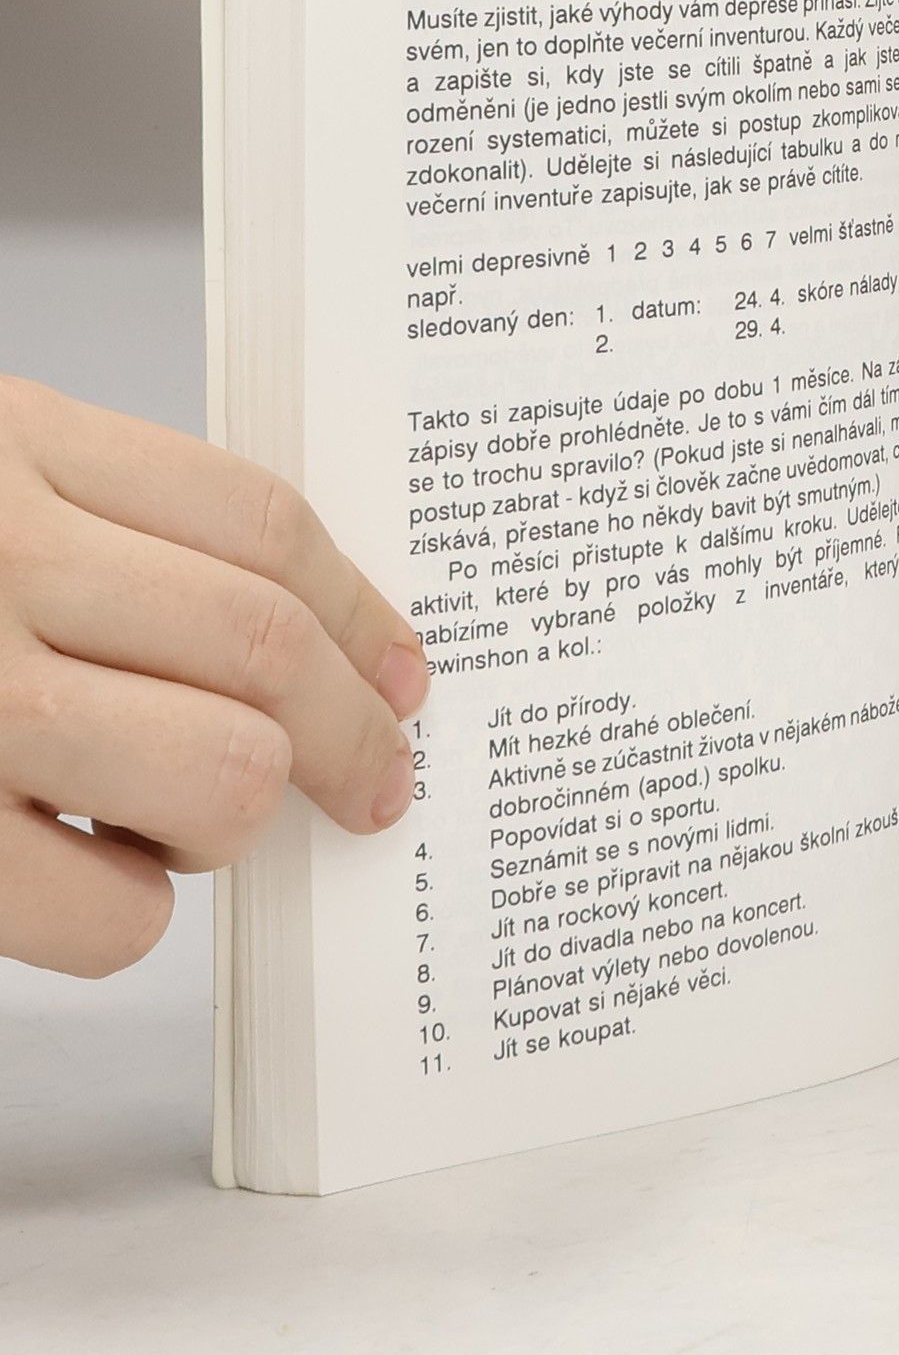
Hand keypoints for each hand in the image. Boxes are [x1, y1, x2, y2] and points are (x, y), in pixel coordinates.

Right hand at [0, 377, 428, 976]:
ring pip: (218, 778)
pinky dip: (130, 907)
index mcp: (3, 442)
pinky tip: (85, 870)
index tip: (403, 673)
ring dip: (235, 820)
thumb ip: (99, 520)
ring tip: (190, 821)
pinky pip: (108, 912)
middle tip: (374, 782)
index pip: (257, 521)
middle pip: (264, 653)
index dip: (361, 611)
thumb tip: (297, 647)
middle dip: (354, 738)